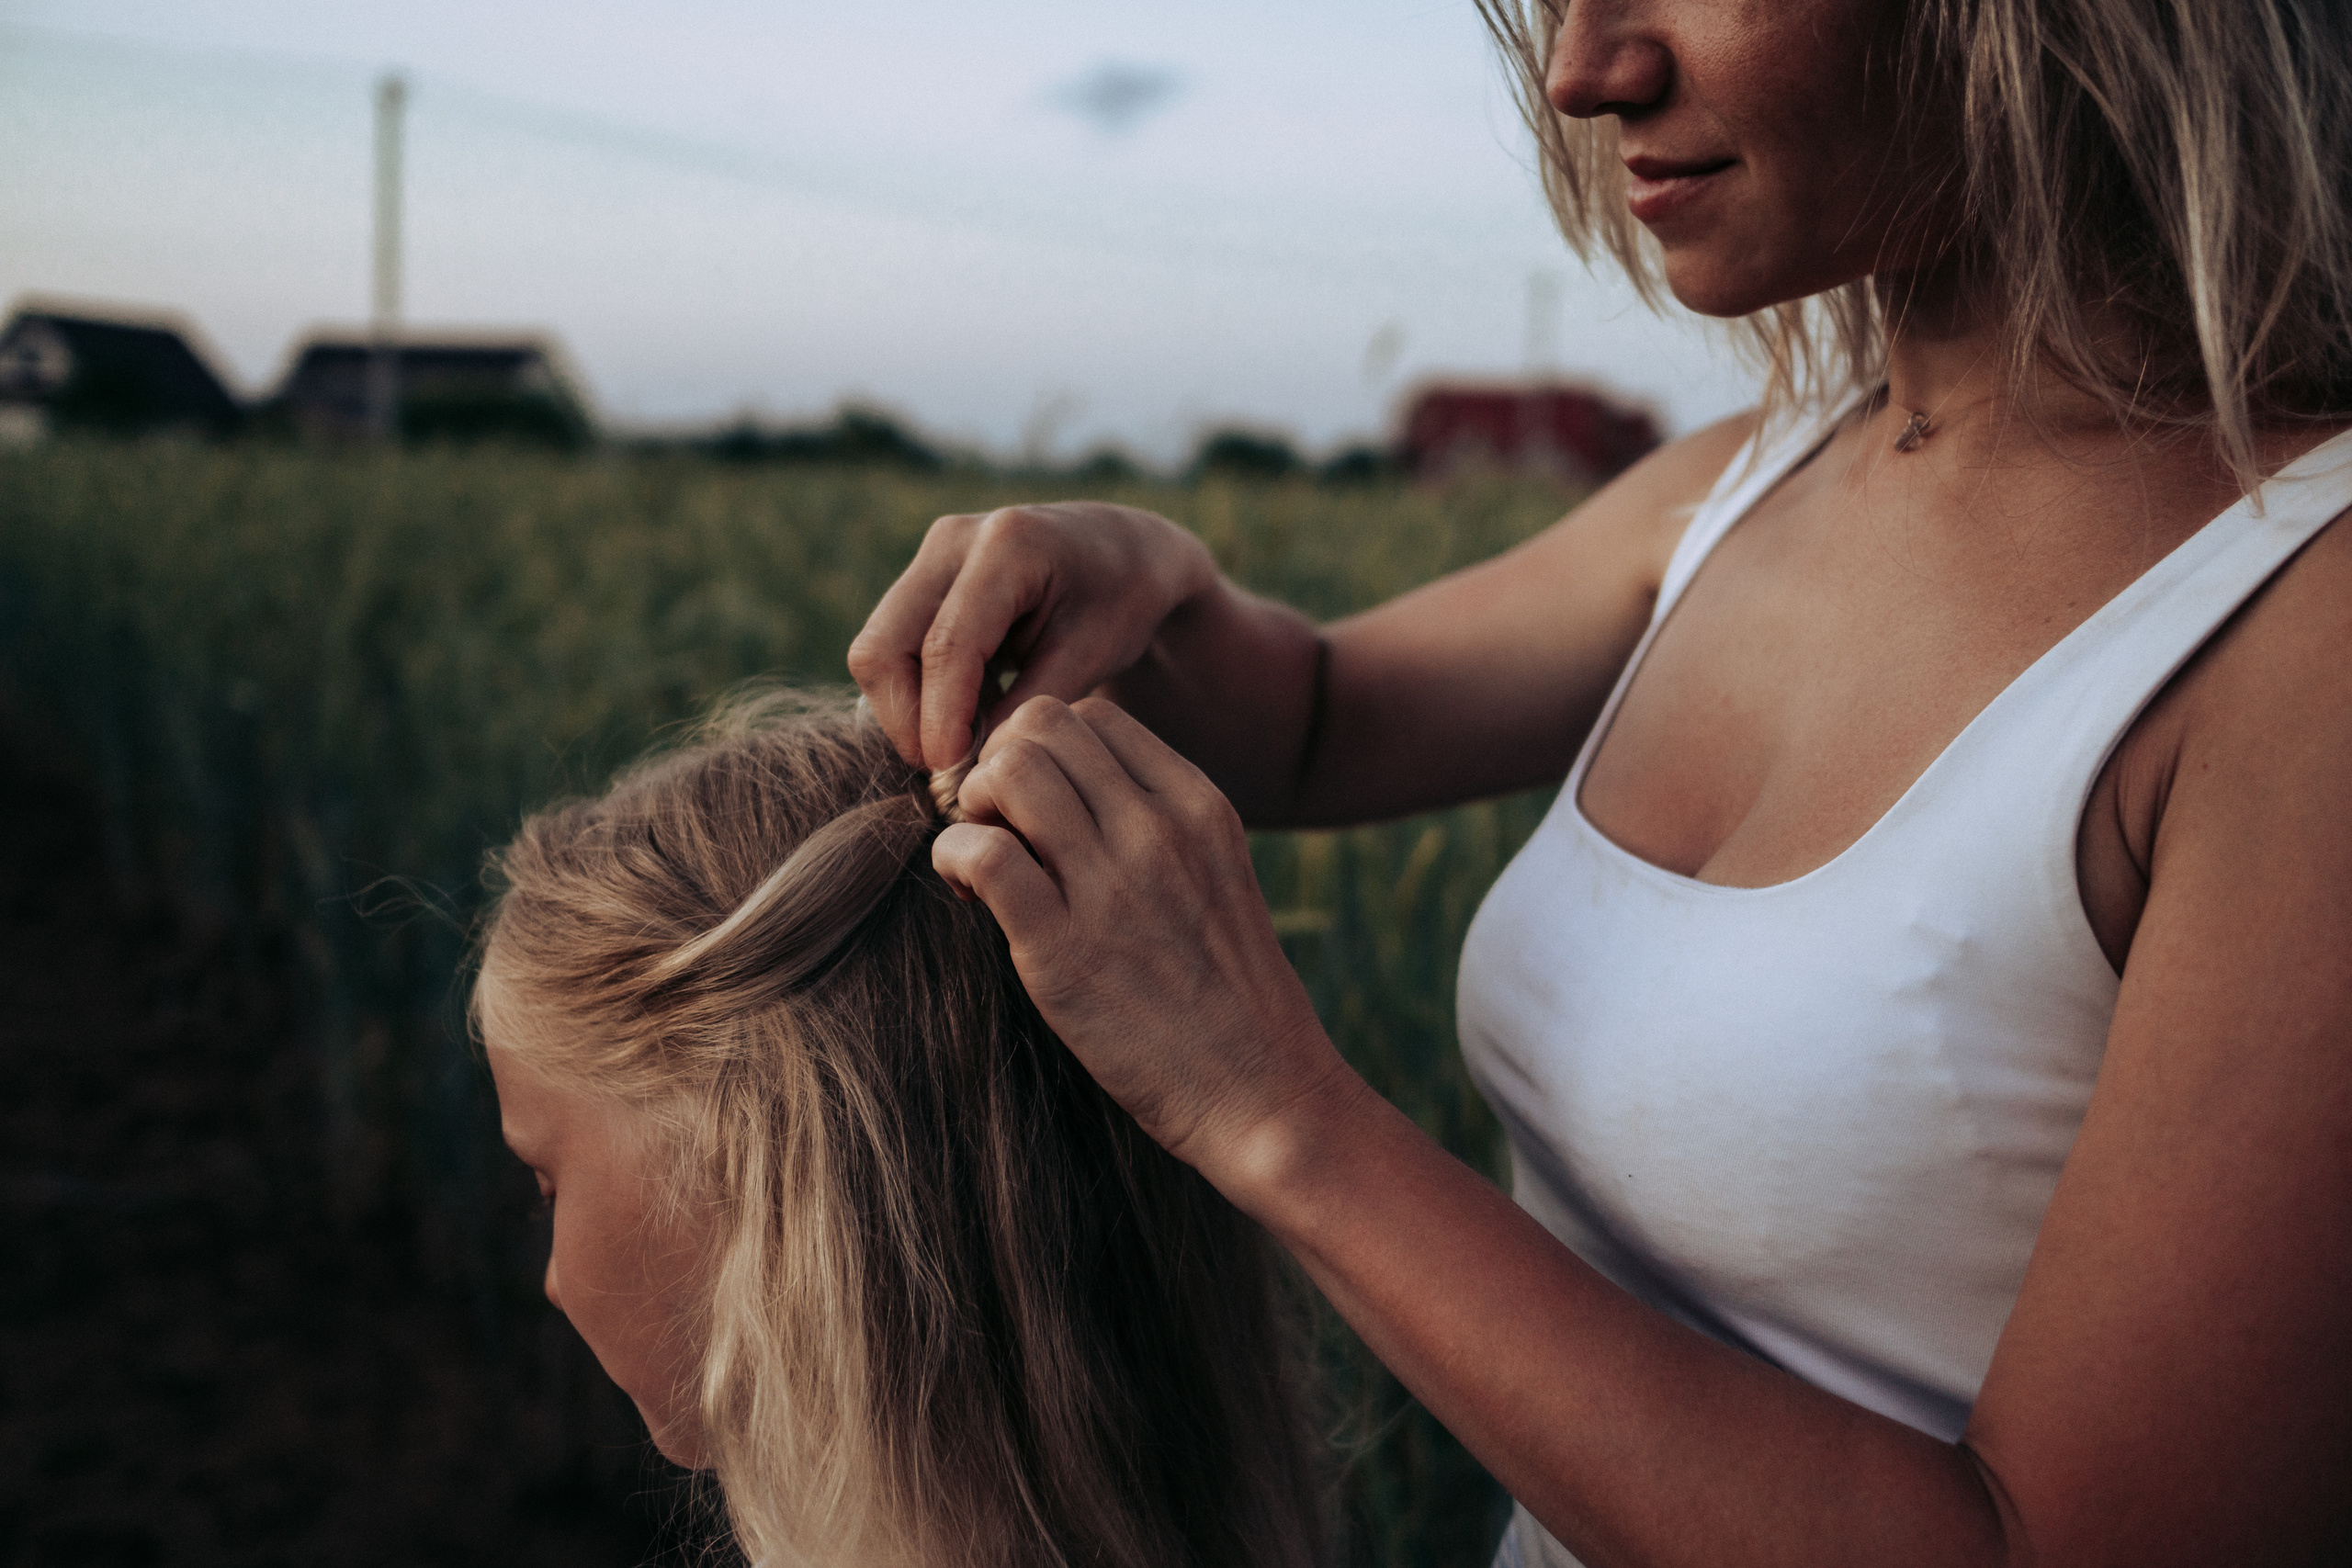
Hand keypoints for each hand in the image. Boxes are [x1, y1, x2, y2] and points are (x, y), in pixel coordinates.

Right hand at [848, 503, 1220, 772]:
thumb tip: (972, 766)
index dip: (940, 717)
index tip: (950, 773)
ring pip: (875, 650)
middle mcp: (953, 541)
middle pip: (883, 646)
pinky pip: (891, 647)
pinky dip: (917, 693)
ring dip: (908, 710)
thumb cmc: (1122, 601)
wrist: (1124, 552)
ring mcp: (930, 557)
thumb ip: (1030, 707)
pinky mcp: (921, 579)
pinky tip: (968, 714)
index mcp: (1007, 547)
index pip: (946, 646)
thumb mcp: (1093, 654)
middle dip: (907, 719)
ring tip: (967, 742)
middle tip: (951, 770)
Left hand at [930, 695, 1348, 1175]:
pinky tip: (967, 895)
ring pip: (1008, 770)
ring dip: (973, 805)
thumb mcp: (1213, 876)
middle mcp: (1158, 830)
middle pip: (1041, 723)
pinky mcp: (1063, 951)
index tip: (1034, 806)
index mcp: (1198, 804)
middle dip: (998, 763)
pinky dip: (954, 859)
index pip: (1093, 714)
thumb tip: (1065, 789)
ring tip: (984, 860)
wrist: (1265, 1094)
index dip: (1042, 747)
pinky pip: (981, 854)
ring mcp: (1113, 887)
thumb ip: (1155, 822)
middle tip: (997, 828)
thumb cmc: (1227, 995)